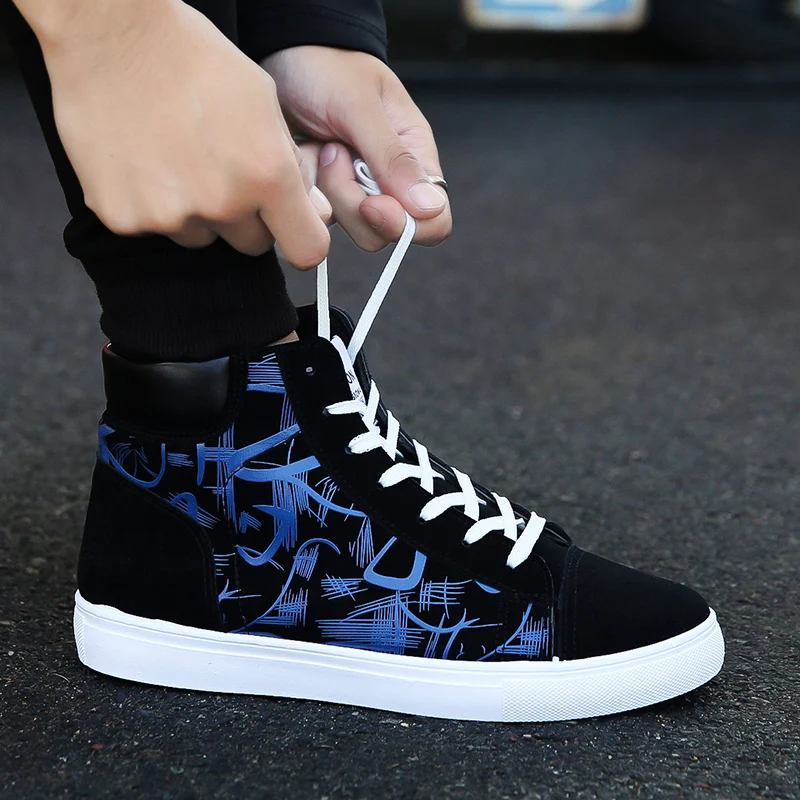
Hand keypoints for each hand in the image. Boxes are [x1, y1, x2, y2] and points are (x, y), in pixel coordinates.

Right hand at [34, 0, 330, 267]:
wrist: (108, 35)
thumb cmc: (193, 60)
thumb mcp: (264, 103)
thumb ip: (292, 167)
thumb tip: (315, 213)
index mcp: (267, 175)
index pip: (307, 250)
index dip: (301, 237)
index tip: (292, 226)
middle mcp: (222, 203)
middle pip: (253, 244)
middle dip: (248, 218)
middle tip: (224, 173)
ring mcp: (171, 215)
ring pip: (204, 237)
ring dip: (199, 212)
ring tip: (177, 159)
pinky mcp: (125, 218)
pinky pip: (155, 228)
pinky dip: (153, 205)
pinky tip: (145, 162)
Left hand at [263, 46, 451, 251]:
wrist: (284, 53)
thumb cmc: (329, 68)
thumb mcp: (362, 106)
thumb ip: (393, 158)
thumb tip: (429, 208)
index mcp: (415, 159)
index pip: (433, 220)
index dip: (404, 225)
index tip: (371, 203)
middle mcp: (390, 183)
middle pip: (384, 232)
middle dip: (353, 203)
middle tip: (335, 153)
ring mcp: (356, 193)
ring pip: (351, 228)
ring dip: (328, 190)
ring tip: (321, 147)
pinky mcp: (327, 196)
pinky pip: (318, 216)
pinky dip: (305, 188)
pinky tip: (305, 154)